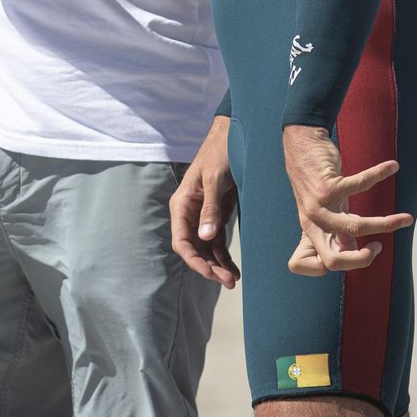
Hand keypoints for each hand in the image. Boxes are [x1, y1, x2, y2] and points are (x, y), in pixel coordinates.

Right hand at [169, 118, 239, 286]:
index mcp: (182, 204)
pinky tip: (233, 268)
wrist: (234, 135)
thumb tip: (204, 237)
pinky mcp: (216, 214)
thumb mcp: (215, 179)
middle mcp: (189, 212)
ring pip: (206, 248)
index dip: (194, 260)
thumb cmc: (220, 152)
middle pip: (194, 249)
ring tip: (233, 280)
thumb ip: (210, 208)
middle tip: (227, 281)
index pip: (182, 241)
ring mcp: (203, 215)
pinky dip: (223, 255)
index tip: (210, 273)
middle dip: (208, 267)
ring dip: (217, 265)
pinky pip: (216, 241)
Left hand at [280, 123, 409, 275]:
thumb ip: (335, 232)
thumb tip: (353, 250)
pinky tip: (392, 167)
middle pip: (333, 261)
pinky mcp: (327, 186)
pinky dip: (380, 175)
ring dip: (386, 224)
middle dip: (362, 260)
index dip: (335, 266)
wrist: (299, 144)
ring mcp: (318, 206)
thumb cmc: (315, 180)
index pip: (312, 265)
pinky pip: (360, 185)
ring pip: (356, 227)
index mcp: (311, 232)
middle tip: (379, 247)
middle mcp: (313, 223)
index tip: (359, 251)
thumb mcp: (322, 210)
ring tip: (406, 219)